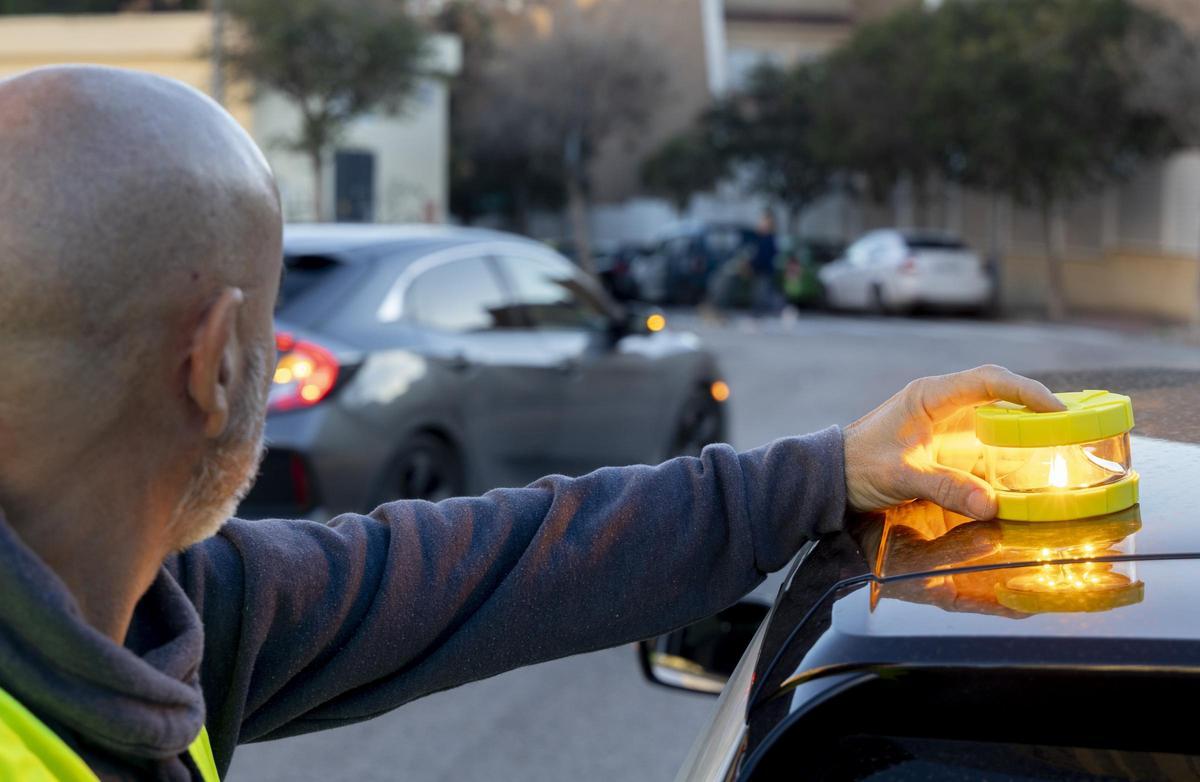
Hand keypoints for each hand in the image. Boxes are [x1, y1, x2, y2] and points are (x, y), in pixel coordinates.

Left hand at [842, 365, 1064, 518]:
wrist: (832, 477)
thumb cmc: (857, 467)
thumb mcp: (901, 476)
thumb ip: (945, 487)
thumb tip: (991, 505)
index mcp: (929, 396)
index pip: (988, 380)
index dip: (1026, 391)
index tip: (1057, 409)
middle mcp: (941, 403)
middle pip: (999, 394)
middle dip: (1035, 407)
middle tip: (1072, 426)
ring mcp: (944, 422)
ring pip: (996, 418)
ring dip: (1025, 429)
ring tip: (1061, 443)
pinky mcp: (945, 444)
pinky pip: (986, 441)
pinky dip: (1008, 451)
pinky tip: (1029, 466)